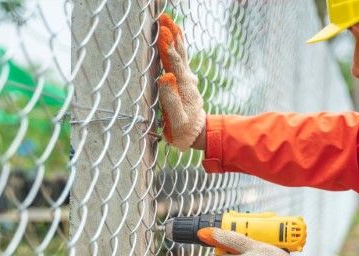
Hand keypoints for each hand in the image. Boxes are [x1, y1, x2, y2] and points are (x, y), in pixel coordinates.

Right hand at [156, 14, 205, 150]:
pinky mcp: (186, 82)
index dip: (167, 46)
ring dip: (176, 37)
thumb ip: (170, 99)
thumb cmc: (183, 131)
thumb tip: (165, 76)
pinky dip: (178, 46)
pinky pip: (182, 60)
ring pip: (182, 54)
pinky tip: (176, 39)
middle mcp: (187, 80)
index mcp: (182, 87)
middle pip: (179, 53)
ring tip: (170, 22)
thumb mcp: (177, 119)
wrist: (197, 135)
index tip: (161, 30)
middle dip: (172, 34)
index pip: (173, 62)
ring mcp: (187, 80)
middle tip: (164, 18)